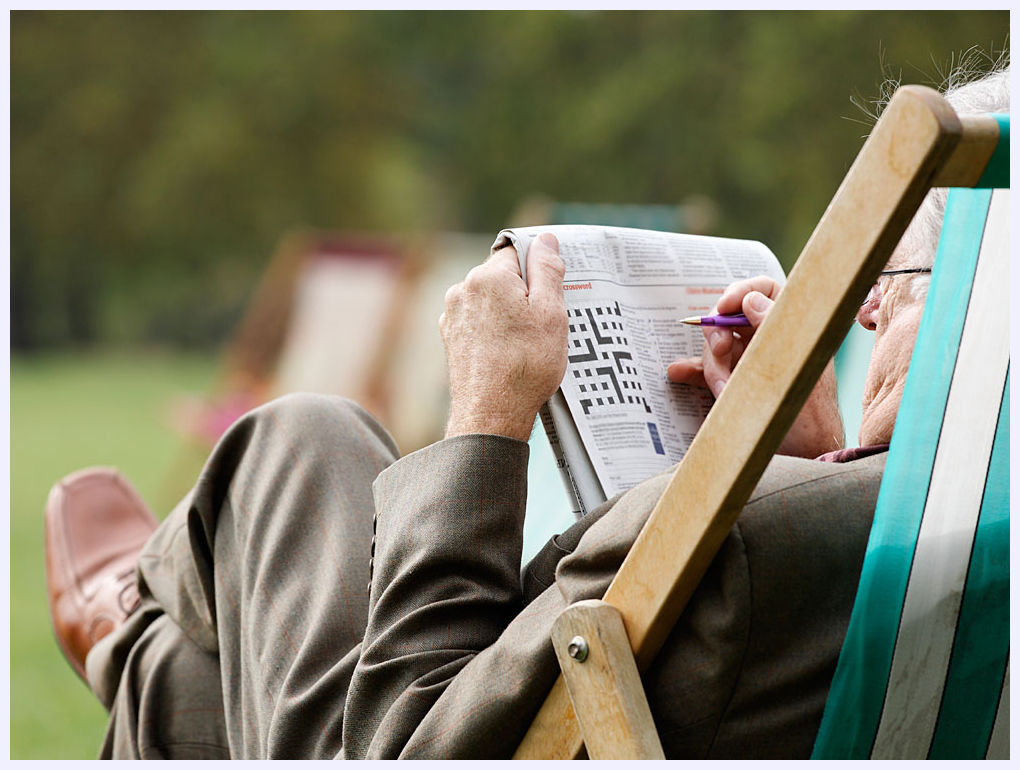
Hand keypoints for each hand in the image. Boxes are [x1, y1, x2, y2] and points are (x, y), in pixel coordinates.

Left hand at [440, 233, 567, 441]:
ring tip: (526, 343)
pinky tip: (509, 353)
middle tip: (544, 323)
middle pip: (502, 276)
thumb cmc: (526, 366)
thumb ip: (547, 270)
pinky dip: (494, 331)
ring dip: (508, 313)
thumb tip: (545, 240)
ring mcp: (453, 314)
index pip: (517, 251)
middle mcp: (463, 289)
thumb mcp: (551, 313)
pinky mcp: (451, 337)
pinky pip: (479, 321)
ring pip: (490, 300)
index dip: (539, 269)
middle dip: (524, 292)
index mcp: (488, 277)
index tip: (552, 293)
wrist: (491, 415)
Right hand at [667, 275, 843, 457]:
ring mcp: (752, 362)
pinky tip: (678, 373)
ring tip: (724, 393)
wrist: (804, 457)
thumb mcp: (791, 368)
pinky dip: (693, 371)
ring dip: (712, 367)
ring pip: (718, 347)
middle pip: (731, 319)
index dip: (740, 292)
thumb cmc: (809, 417)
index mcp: (793, 328)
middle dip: (719, 336)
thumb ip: (771, 330)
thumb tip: (751, 299)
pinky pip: (709, 370)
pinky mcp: (736, 383)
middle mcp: (771, 340)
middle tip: (721, 352)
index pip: (766, 290)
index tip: (723, 306)